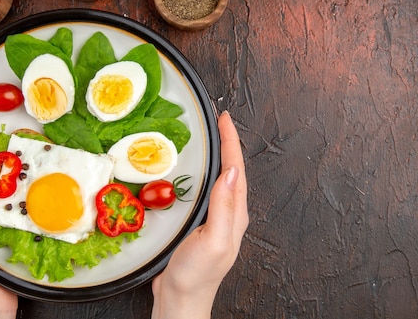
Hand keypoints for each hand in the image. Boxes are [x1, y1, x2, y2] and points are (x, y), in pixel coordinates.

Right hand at [151, 111, 248, 318]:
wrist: (180, 298)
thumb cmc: (197, 275)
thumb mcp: (214, 240)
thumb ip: (224, 207)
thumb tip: (232, 172)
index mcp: (235, 214)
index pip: (236, 169)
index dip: (231, 142)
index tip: (225, 120)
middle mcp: (229, 213)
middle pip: (232, 169)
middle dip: (227, 143)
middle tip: (219, 121)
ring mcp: (215, 218)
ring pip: (220, 178)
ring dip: (217, 155)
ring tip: (212, 137)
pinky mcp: (201, 222)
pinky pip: (206, 189)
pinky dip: (204, 172)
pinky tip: (195, 170)